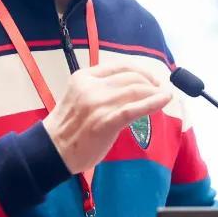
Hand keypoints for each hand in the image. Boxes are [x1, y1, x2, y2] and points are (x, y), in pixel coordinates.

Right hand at [42, 63, 171, 173]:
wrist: (52, 150)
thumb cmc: (68, 127)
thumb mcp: (80, 97)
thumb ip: (100, 89)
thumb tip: (130, 87)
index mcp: (84, 77)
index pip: (120, 66)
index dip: (141, 71)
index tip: (151, 79)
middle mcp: (92, 87)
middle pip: (131, 77)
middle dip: (151, 82)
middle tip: (160, 90)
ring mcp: (99, 104)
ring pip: (136, 90)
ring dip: (155, 92)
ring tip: (164, 97)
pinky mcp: (106, 122)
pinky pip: (135, 108)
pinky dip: (153, 102)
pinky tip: (164, 100)